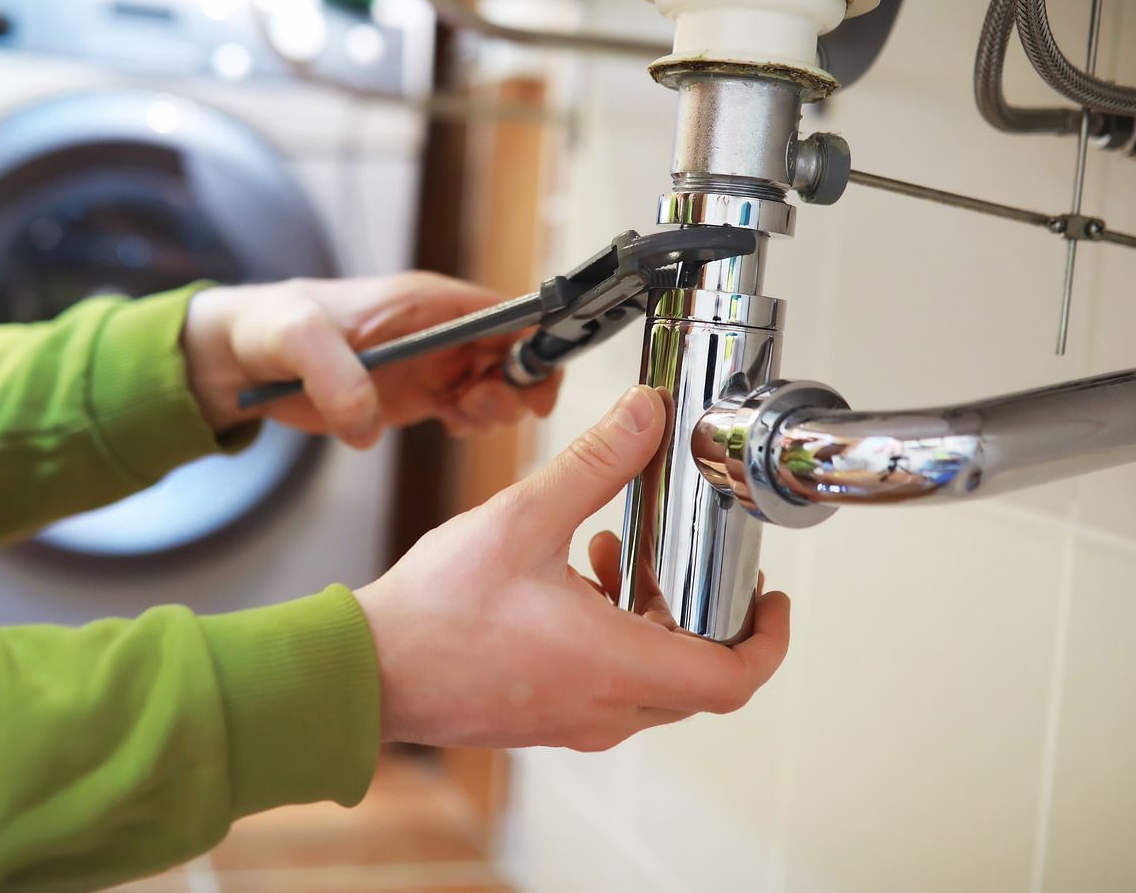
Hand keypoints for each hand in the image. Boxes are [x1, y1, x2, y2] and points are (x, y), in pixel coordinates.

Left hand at [181, 273, 561, 447]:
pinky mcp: (416, 396)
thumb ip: (333, 374)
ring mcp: (431, 364)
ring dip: (494, 408)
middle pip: (515, 353)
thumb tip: (367, 423)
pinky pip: (467, 410)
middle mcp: (439, 330)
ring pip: (498, 386)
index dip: (535, 342)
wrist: (240, 358)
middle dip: (517, 385)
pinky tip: (448, 426)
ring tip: (458, 418)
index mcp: (425, 301)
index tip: (534, 382)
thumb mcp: (295, 339)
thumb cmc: (270, 327)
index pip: (507, 312)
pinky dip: (470, 423)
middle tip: (477, 408)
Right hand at [355, 385, 790, 750]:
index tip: (771, 601)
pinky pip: (607, 684)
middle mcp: (604, 707)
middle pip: (697, 675)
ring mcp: (574, 719)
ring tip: (616, 554)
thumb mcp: (523, 518)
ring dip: (651, 617)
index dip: (768, 640)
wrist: (364, 672)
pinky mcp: (544, 717)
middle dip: (703, 612)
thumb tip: (647, 416)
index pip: (732, 678)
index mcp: (614, 665)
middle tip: (691, 561)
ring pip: (651, 679)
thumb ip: (595, 464)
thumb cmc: (435, 614)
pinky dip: (613, 634)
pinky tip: (571, 577)